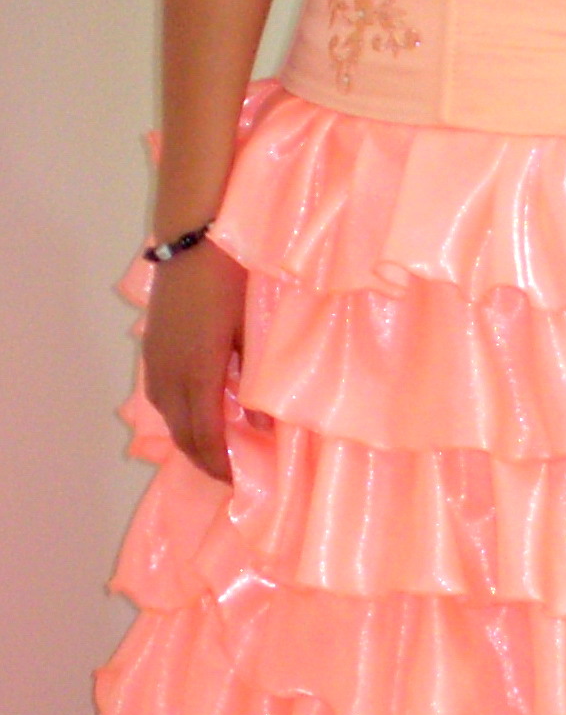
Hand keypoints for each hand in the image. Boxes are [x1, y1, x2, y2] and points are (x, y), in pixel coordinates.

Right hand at [142, 238, 249, 481]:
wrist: (194, 232)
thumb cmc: (234, 276)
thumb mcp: (255, 330)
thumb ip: (257, 382)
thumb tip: (264, 427)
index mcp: (196, 373)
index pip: (204, 438)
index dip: (220, 465)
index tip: (239, 482)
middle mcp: (168, 373)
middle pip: (180, 434)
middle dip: (204, 459)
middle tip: (230, 474)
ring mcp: (155, 358)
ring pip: (166, 415)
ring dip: (188, 437)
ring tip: (215, 449)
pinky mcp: (153, 344)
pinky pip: (160, 394)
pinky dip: (177, 413)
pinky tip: (196, 411)